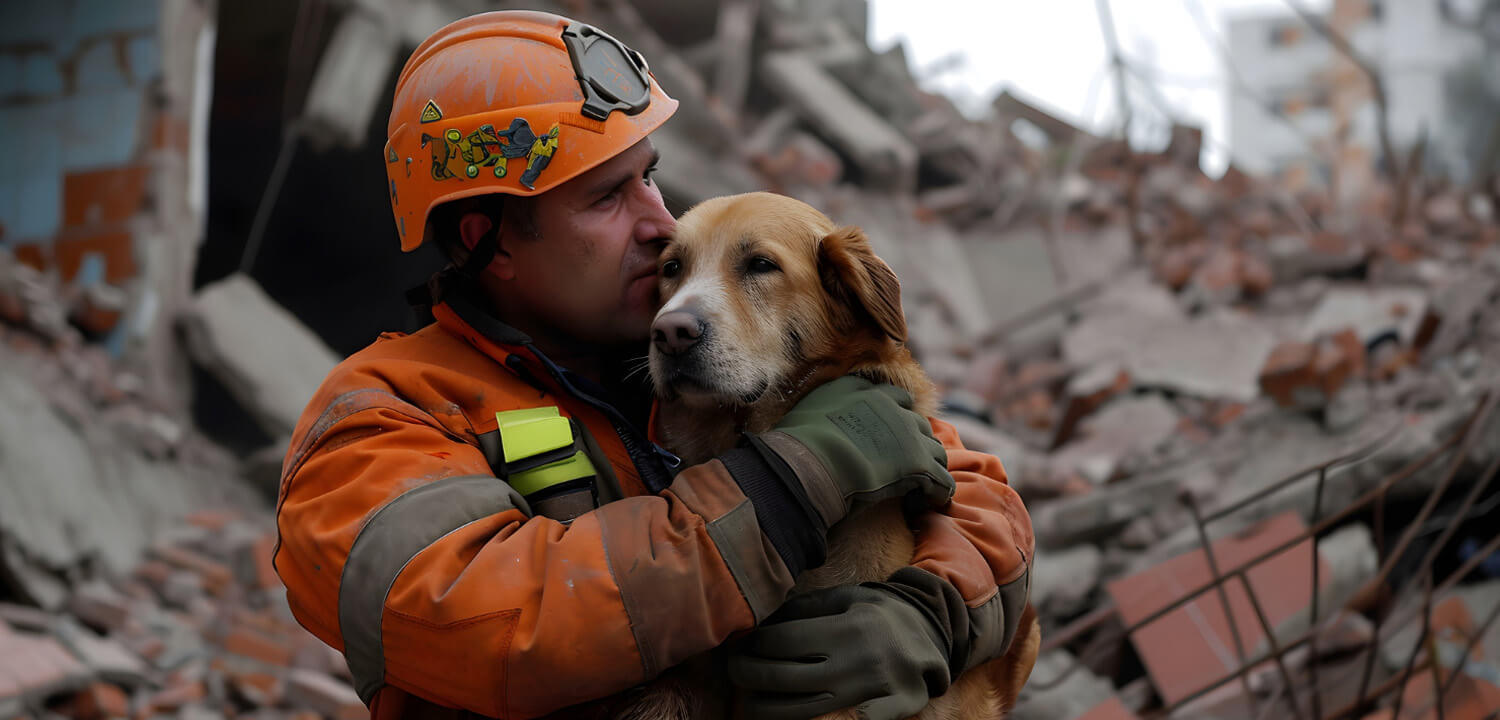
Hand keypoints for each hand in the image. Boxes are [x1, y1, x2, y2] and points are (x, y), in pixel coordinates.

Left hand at [728, 577, 956, 719]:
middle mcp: (857, 662)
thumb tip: (761, 623)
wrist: (933, 633)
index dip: (753, 645)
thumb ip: (804, 609)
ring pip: (803, 712)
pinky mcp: (890, 712)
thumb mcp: (845, 598)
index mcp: (846, 629)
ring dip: (767, 709)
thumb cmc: (877, 613)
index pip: (783, 642)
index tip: (740, 645)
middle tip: (735, 671)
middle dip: (749, 675)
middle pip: (785, 677)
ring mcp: (873, 693)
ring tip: (750, 701)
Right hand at [755, 375, 952, 529]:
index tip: (887, 438)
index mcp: (859, 390)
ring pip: (934, 450)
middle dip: (913, 442)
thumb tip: (808, 427)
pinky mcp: (919, 464)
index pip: (892, 398)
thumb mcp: (802, 416)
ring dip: (928, 467)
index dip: (893, 418)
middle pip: (916, 422)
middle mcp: (888, 404)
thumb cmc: (793, 448)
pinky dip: (937, 493)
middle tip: (902, 466)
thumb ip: (817, 414)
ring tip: (916, 489)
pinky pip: (941, 481)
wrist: (807, 467)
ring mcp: (907, 432)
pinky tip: (925, 504)